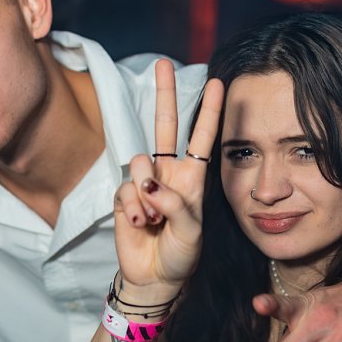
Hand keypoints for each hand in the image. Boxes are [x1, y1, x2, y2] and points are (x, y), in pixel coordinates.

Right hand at [112, 59, 224, 293]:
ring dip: (147, 192)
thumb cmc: (182, 254)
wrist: (155, 278)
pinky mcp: (124, 197)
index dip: (208, 111)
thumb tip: (150, 184)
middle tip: (163, 63)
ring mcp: (144, 184)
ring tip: (153, 219)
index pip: (202, 138)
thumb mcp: (193, 232)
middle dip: (165, 94)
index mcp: (193, 178)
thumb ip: (177, 205)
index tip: (217, 83)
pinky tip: (141, 225)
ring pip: (140, 162)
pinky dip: (134, 209)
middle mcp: (168, 174)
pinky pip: (126, 190)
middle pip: (165, 127)